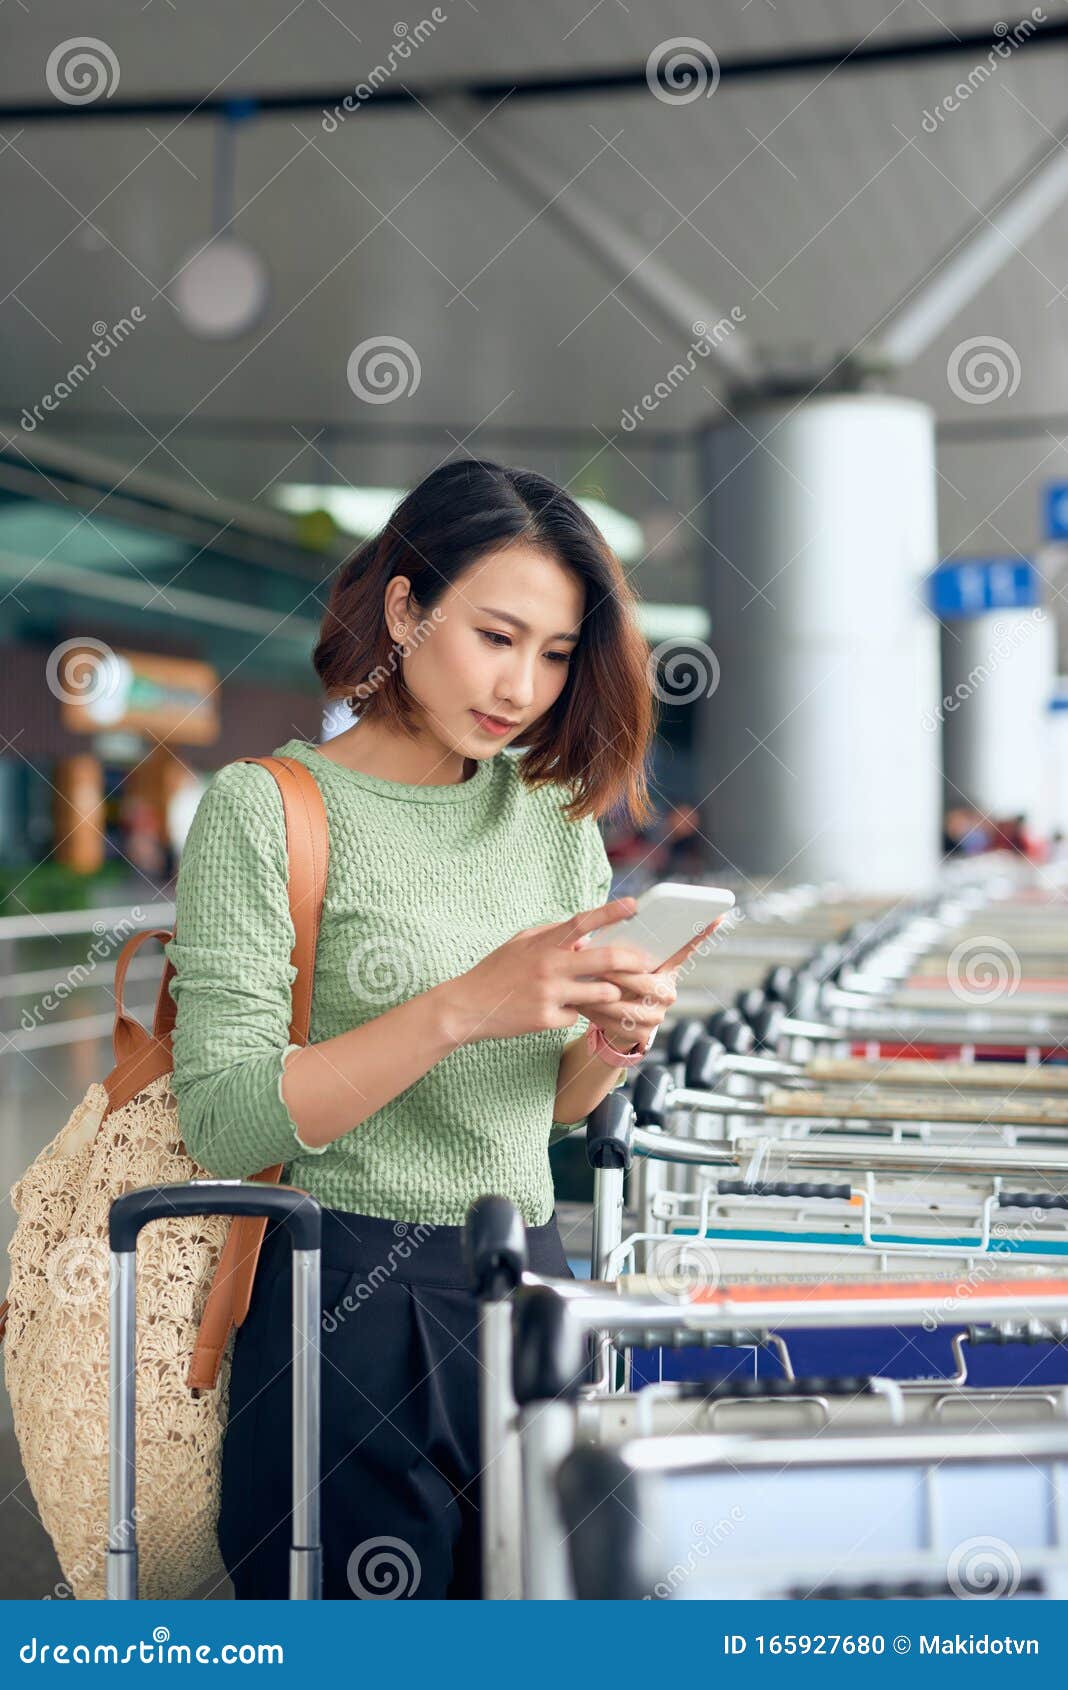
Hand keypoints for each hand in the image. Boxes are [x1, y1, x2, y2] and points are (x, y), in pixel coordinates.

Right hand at [439, 896, 658, 1045]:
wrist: (468, 1006)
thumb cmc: (496, 971)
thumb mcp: (519, 943)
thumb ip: (551, 934)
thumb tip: (582, 933)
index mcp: (544, 943)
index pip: (583, 921)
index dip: (611, 912)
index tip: (634, 905)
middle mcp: (549, 965)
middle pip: (604, 958)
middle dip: (631, 960)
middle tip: (646, 963)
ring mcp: (549, 994)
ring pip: (600, 992)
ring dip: (608, 992)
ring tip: (605, 992)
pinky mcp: (546, 1019)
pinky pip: (576, 1016)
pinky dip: (572, 1013)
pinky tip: (555, 1011)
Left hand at [572, 914, 727, 1051]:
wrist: (613, 1022)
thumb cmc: (618, 981)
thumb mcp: (623, 961)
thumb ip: (627, 943)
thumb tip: (626, 908)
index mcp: (667, 969)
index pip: (686, 948)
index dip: (702, 933)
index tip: (717, 915)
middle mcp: (668, 992)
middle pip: (646, 983)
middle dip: (620, 975)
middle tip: (599, 968)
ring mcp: (657, 1016)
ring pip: (628, 1006)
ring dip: (603, 996)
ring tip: (583, 986)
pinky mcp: (643, 1035)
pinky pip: (617, 1024)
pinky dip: (597, 1013)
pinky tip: (583, 1003)